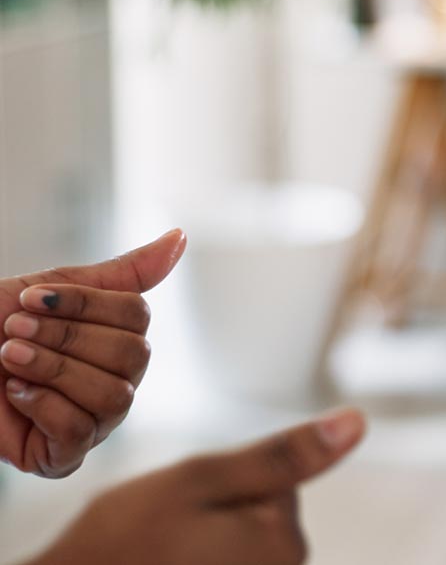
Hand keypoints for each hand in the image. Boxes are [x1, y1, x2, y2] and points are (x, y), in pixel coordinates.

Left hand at [0, 231, 185, 476]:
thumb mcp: (54, 289)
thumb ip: (122, 271)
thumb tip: (182, 236)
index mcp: (117, 342)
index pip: (138, 318)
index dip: (87, 305)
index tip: (31, 297)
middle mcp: (116, 383)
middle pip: (132, 357)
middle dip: (66, 337)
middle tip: (14, 329)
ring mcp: (94, 423)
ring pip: (113, 397)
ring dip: (52, 370)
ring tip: (8, 356)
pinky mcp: (63, 457)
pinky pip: (79, 432)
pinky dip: (42, 405)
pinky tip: (12, 392)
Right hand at [25, 408, 366, 564]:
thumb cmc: (126, 540)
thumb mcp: (202, 479)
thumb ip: (284, 453)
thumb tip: (357, 423)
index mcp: (286, 542)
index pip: (280, 479)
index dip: (229, 480)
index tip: (189, 503)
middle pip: (265, 514)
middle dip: (220, 512)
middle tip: (170, 529)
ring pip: (241, 542)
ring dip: (206, 539)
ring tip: (164, 552)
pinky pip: (225, 560)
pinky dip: (198, 559)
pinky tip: (167, 564)